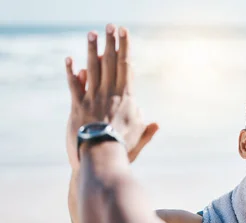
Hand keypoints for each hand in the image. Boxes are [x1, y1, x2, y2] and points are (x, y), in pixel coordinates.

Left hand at [65, 24, 158, 169]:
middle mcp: (110, 94)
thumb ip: (147, 129)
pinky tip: (70, 59)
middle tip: (111, 25)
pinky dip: (71, 71)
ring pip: (93, 68)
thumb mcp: (139, 139)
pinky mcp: (78, 105)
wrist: (102, 155)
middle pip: (110, 63)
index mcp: (127, 99)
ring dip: (92, 49)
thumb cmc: (123, 149)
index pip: (126, 67)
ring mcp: (93, 98)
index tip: (125, 34)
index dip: (125, 49)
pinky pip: (74, 84)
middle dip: (111, 42)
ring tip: (92, 34)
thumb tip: (156, 123)